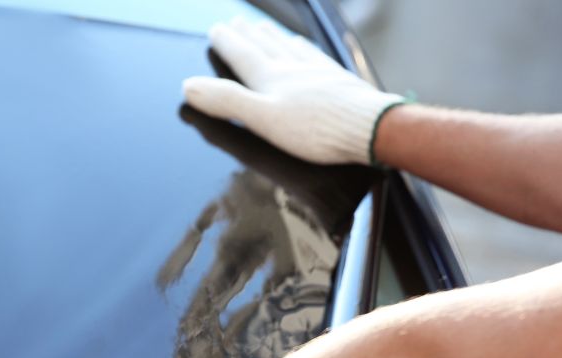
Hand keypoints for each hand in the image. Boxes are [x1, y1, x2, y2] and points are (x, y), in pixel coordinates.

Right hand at [182, 17, 403, 165]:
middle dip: (247, 36)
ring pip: (289, 48)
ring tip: (263, 28)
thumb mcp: (263, 120)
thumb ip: (227, 102)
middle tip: (236, 23)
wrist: (371, 129)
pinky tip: (304, 47)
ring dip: (273, 38)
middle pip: (265, 47)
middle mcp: (293, 70)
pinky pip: (314, 56)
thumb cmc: (318, 130)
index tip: (216, 30)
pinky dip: (302, 48)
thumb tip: (189, 87)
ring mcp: (318, 74)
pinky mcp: (339, 82)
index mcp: (271, 80)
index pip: (242, 56)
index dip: (227, 43)